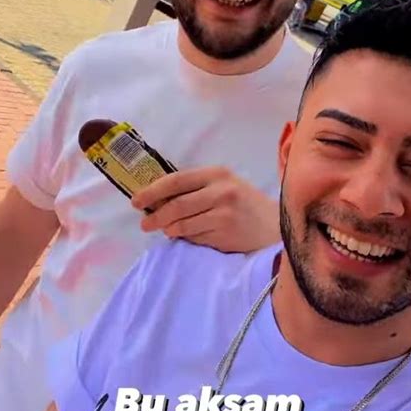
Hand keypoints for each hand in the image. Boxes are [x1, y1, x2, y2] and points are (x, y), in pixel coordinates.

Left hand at [131, 167, 280, 252]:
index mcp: (217, 173)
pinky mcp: (226, 232)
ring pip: (183, 223)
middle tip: (144, 224)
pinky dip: (185, 237)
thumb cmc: (244, 205)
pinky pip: (195, 236)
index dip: (152, 191)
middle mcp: (221, 190)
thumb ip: (196, 189)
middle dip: (155, 215)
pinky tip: (183, 236)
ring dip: (168, 228)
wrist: (274, 226)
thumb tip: (158, 199)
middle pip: (176, 204)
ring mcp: (224, 212)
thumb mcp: (224, 186)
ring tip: (163, 230)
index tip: (136, 201)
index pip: (176, 180)